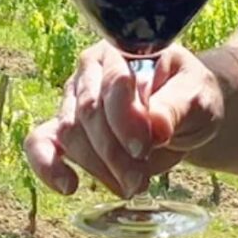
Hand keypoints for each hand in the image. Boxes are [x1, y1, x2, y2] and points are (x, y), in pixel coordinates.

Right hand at [23, 41, 223, 198]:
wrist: (183, 116)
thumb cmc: (189, 98)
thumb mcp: (197, 98)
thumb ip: (177, 107)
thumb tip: (157, 127)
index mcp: (123, 51)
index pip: (113, 84)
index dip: (125, 119)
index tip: (145, 147)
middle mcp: (92, 70)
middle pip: (88, 113)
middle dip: (113, 153)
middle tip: (139, 181)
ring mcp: (74, 98)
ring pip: (69, 134)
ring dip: (96, 167)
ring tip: (130, 186)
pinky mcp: (63, 126)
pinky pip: (39, 142)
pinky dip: (47, 166)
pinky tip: (69, 186)